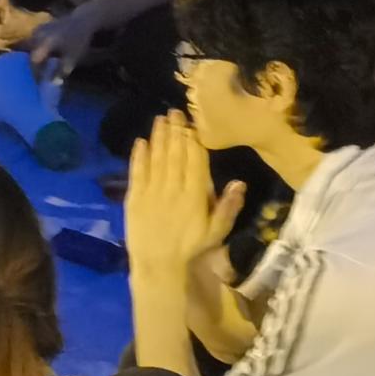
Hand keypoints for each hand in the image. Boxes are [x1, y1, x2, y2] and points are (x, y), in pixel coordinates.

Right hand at [21, 8, 89, 82]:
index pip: (34, 61)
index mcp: (44, 43)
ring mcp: (37, 30)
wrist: (82, 21)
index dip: (35, 73)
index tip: (39, 82)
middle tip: (39, 75)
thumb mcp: (72, 58)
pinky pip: (34, 41)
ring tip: (41, 66)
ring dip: (35, 57)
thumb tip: (53, 83)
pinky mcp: (39, 27)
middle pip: (31, 55)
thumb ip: (61, 71)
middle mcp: (37, 35)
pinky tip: (43, 55)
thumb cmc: (78, 40)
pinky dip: (36, 49)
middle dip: (34, 66)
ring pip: (31, 47)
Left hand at [124, 115, 244, 283]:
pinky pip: (137, 171)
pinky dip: (139, 156)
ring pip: (156, 158)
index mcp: (195, 194)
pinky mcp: (134, 197)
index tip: (192, 122)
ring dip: (158, 137)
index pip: (195, 160)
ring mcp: (152, 191)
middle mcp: (173, 188)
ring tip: (160, 119)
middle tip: (174, 111)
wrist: (158, 264)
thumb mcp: (217, 231)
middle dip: (175, 131)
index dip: (193, 139)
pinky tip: (141, 141)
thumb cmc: (191, 247)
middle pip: (175, 154)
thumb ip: (228, 205)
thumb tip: (240, 181)